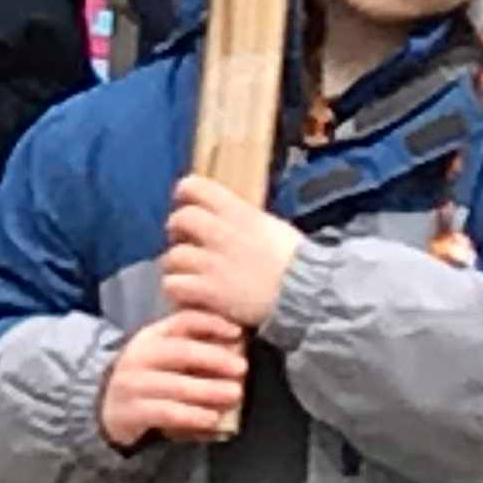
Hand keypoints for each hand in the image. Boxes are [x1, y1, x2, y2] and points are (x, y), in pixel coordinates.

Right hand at [97, 307, 249, 448]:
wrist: (111, 409)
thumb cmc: (151, 381)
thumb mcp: (167, 359)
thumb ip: (195, 351)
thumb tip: (237, 348)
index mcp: (152, 336)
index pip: (182, 321)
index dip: (210, 323)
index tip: (237, 332)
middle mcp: (140, 354)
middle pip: (181, 351)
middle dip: (214, 358)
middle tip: (241, 368)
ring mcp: (133, 383)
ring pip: (176, 385)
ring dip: (208, 390)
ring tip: (234, 394)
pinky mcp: (131, 411)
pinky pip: (166, 413)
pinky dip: (192, 416)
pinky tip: (212, 419)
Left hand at [159, 173, 305, 332]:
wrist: (310, 296)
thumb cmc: (298, 263)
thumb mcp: (272, 227)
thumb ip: (246, 220)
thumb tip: (230, 218)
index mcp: (238, 212)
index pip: (195, 186)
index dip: (185, 194)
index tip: (186, 204)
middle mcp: (221, 232)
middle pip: (179, 219)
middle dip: (177, 232)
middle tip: (186, 244)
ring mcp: (213, 263)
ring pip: (173, 256)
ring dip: (177, 266)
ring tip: (187, 275)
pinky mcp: (210, 291)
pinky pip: (175, 284)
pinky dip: (178, 290)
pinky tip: (190, 295)